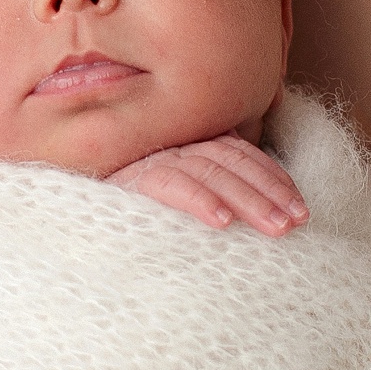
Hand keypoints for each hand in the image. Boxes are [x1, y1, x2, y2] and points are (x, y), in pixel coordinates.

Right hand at [106, 136, 306, 233]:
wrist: (69, 207)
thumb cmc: (128, 205)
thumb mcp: (176, 193)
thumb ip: (210, 188)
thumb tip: (259, 210)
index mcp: (190, 142)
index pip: (243, 154)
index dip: (275, 178)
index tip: (301, 208)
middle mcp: (175, 143)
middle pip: (233, 162)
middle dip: (270, 192)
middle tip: (297, 221)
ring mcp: (153, 156)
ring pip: (211, 171)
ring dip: (247, 200)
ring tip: (274, 227)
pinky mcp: (129, 177)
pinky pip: (170, 185)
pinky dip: (198, 201)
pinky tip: (222, 222)